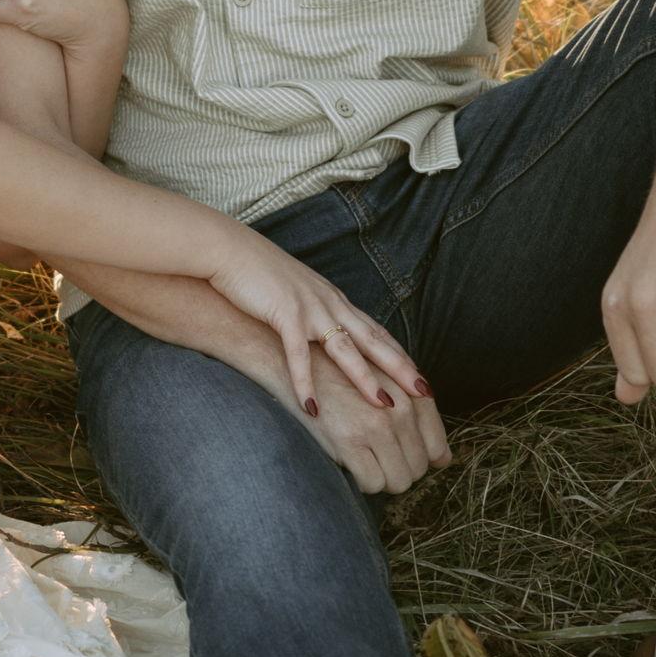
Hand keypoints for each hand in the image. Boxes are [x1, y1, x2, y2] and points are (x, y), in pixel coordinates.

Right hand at [205, 225, 419, 418]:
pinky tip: (312, 407)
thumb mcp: (296, 293)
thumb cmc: (257, 274)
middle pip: (374, 340)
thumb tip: (322, 338)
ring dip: (367, 378)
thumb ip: (313, 313)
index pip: (376, 332)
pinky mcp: (283, 314)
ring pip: (346, 348)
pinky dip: (305, 382)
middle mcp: (330, 304)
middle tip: (426, 394)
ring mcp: (309, 308)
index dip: (400, 356)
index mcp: (334, 300)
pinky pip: (298, 354)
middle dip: (401, 368)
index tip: (420, 379)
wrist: (229, 250)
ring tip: (386, 405)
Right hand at [293, 347, 451, 493]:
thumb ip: (419, 416)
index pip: (437, 448)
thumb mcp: (388, 384)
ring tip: (363, 460)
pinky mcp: (349, 441)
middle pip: (418, 469)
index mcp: (412, 394)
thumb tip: (444, 461)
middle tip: (374, 457)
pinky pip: (372, 484)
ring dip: (383, 479)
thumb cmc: (343, 377)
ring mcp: (376, 425)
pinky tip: (349, 463)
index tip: (400, 456)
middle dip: (399, 470)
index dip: (420, 459)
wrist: (299, 365)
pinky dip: (363, 482)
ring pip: (399, 481)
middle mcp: (400, 409)